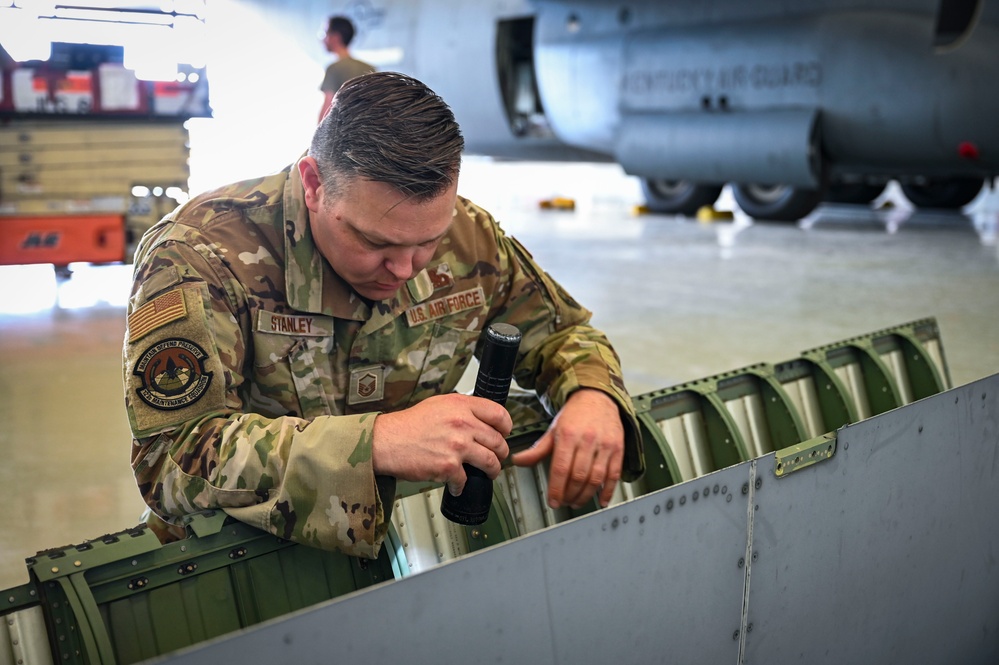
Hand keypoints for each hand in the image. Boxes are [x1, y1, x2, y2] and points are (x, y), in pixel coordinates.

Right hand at [372, 393, 512, 495]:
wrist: (386, 441)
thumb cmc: (408, 425)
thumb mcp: (438, 405)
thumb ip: (461, 410)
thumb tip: (480, 420)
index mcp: (461, 406)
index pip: (499, 414)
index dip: (506, 427)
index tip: (505, 433)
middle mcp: (462, 423)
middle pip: (498, 441)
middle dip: (501, 453)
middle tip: (497, 457)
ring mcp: (457, 445)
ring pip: (490, 462)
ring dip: (492, 471)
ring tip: (488, 473)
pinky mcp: (449, 466)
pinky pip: (466, 480)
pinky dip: (462, 485)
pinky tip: (457, 484)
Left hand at [511, 389, 623, 508]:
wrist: (598, 397)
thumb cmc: (575, 415)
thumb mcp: (554, 430)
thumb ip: (538, 449)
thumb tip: (518, 461)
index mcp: (569, 435)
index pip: (561, 468)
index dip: (556, 489)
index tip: (553, 501)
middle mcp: (588, 440)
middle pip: (578, 476)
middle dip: (569, 494)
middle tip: (563, 502)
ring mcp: (605, 445)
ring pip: (596, 478)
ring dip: (585, 495)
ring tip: (576, 502)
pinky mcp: (618, 449)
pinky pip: (614, 474)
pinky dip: (608, 491)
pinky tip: (601, 500)